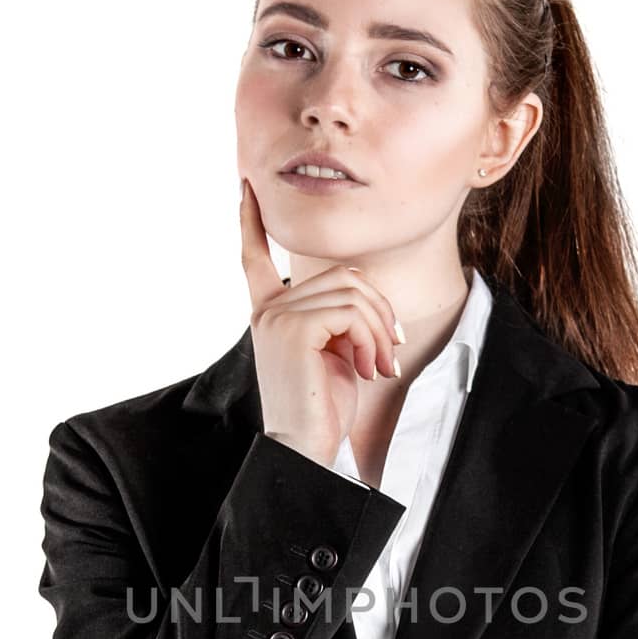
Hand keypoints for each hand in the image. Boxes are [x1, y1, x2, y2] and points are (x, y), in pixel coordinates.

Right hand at [239, 176, 403, 466]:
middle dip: (379, 311)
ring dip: (380, 331)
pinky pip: (351, 312)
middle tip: (390, 353)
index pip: (255, 258)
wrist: (305, 448)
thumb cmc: (322, 408)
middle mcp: (267, 309)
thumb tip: (364, 289)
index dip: (250, 222)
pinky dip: (372, 339)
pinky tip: (369, 369)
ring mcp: (277, 316)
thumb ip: (338, 314)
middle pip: (343, 275)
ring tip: (381, 367)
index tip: (247, 190)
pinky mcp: (294, 328)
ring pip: (353, 293)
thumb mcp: (333, 351)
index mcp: (268, 312)